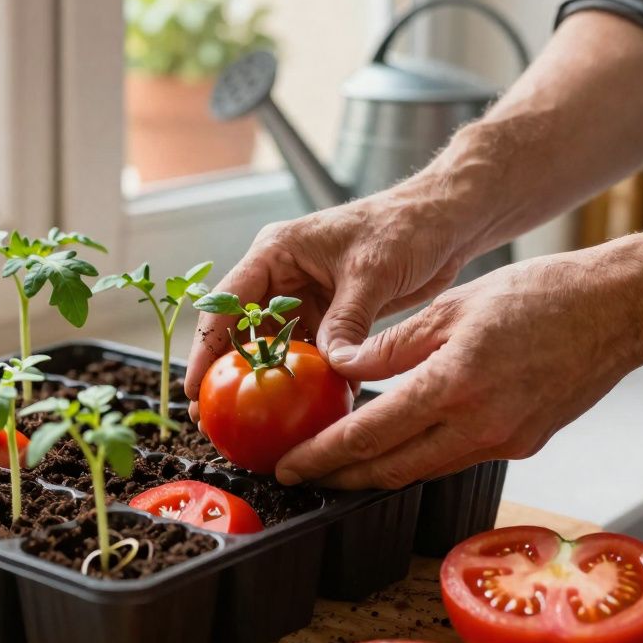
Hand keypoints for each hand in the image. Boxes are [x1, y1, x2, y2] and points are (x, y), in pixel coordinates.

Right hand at [183, 178, 476, 417]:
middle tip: (214, 418)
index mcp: (276, 252)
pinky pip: (309, 352)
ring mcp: (305, 296)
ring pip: (274, 346)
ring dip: (271, 380)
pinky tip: (309, 409)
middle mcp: (282, 275)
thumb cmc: (407, 226)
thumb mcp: (371, 275)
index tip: (195, 390)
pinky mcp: (331, 313)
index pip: (227, 304)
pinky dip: (309, 378)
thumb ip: (346, 323)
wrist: (447, 219)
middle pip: (242, 330)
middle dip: (229, 373)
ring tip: (256, 422)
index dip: (206, 349)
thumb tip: (329, 370)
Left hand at [273, 248, 642, 487]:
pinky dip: (419, 456)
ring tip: (337, 465)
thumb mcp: (452, 307)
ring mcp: (505, 442)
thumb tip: (344, 370)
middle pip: (391, 469)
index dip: (323, 457)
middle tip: (300, 476)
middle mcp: (480, 426)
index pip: (370, 436)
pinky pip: (455, 458)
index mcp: (454, 385)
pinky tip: (396, 444)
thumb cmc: (541, 295)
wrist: (618, 311)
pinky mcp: (523, 445)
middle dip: (340, 477)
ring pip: (423, 469)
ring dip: (377, 472)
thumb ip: (393, 347)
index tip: (289, 467)